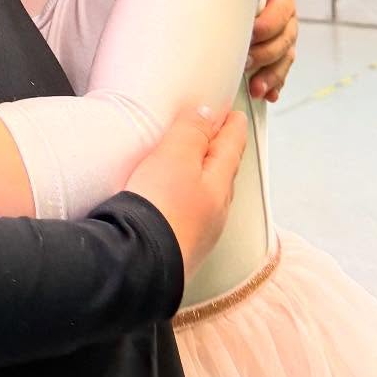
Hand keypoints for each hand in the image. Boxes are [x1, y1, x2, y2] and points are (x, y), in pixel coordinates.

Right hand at [124, 103, 245, 281]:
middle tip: (218, 133)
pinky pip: (192, 212)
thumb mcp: (175, 156)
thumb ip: (192, 132)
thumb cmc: (160, 205)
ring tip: (195, 164)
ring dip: (205, 175)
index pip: (231, 146)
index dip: (233, 126)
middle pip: (223, 171)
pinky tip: (177, 200)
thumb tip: (210, 113)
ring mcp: (201, 231)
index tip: (236, 113)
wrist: (141, 263)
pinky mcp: (181, 245)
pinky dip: (189, 197)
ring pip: (209, 195)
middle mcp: (216, 209)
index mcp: (219, 182)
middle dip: (222, 150)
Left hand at [246, 0, 297, 101]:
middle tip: (246, 61)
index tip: (251, 34)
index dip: (267, 24)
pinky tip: (269, 95)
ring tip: (256, 89)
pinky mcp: (277, 49)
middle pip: (285, 38)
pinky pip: (281, 69)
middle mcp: (285, 13)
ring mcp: (283, 32)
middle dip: (266, 53)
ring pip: (285, 57)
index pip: (281, 11)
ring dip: (272, 75)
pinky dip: (275, 83)